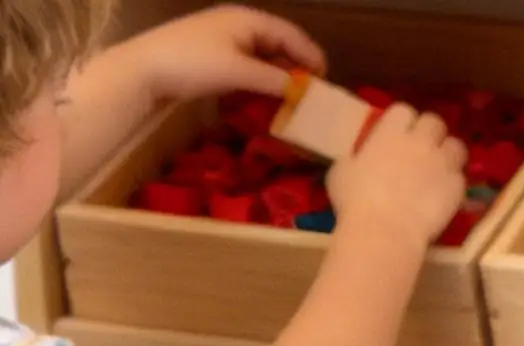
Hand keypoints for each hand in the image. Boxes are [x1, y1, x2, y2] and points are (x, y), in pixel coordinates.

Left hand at [129, 6, 324, 103]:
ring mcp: (225, 37)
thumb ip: (275, 80)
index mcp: (248, 19)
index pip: (291, 34)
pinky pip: (250, 61)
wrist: (145, 68)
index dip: (311, 56)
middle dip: (298, 64)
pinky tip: (267, 91)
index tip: (326, 81)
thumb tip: (303, 92)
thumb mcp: (239, 72)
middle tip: (313, 91)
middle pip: (279, 41)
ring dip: (281, 72)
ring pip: (264, 52)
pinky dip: (264, 75)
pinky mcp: (214, 53)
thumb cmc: (193, 63)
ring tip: (294, 95)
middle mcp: (238, 23)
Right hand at [327, 104, 466, 252]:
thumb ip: (356, 158)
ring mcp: (441, 163)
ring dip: (450, 154)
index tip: (400, 135)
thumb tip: (358, 159)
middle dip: (431, 133)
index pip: (404, 110)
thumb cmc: (355, 202)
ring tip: (442, 169)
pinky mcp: (456, 187)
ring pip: (456, 146)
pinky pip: (461, 178)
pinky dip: (454, 184)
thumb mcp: (342, 171)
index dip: (404, 122)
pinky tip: (445, 196)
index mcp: (390, 132)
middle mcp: (419, 141)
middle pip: (435, 121)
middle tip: (424, 150)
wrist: (385, 231)